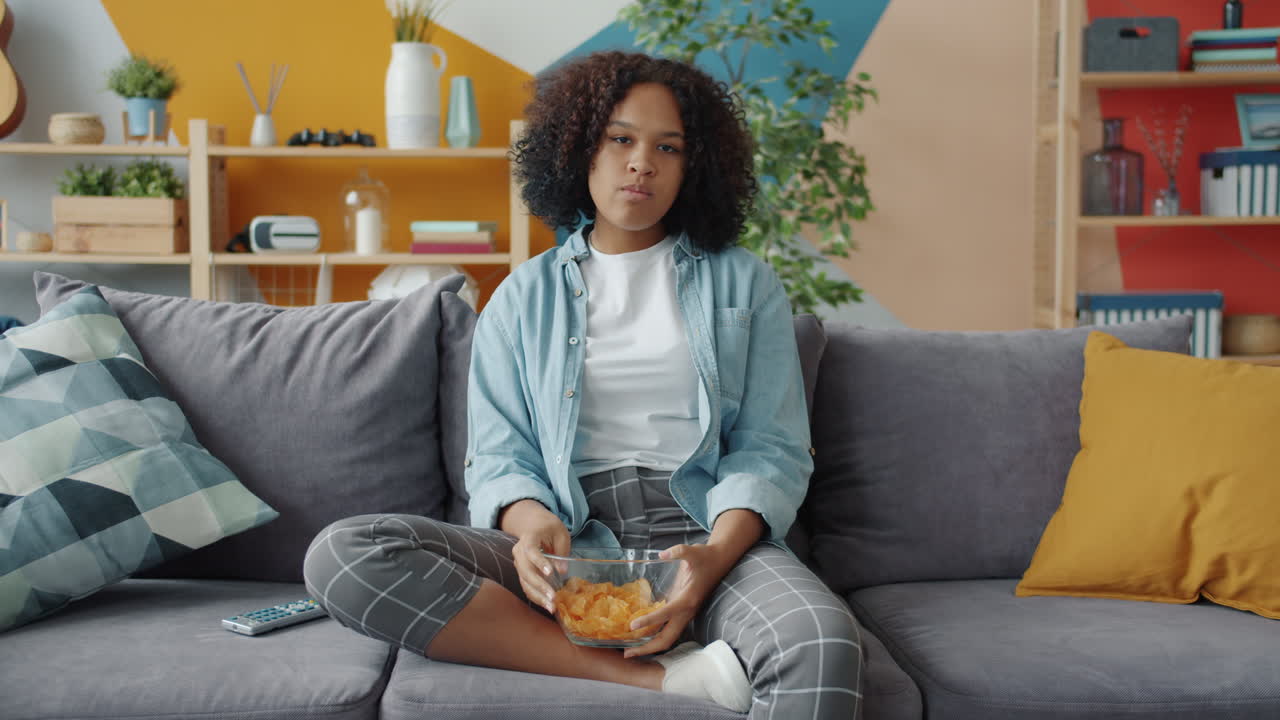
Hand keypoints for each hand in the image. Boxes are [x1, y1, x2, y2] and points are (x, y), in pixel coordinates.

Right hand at [501, 500, 570, 613]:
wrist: (534, 525)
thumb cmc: (550, 528)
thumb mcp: (561, 534)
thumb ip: (561, 551)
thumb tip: (562, 571)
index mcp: (529, 538)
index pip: (531, 550)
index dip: (539, 562)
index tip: (550, 572)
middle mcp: (519, 551)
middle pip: (526, 570)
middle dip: (539, 585)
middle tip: (553, 597)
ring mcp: (518, 563)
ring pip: (524, 582)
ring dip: (538, 596)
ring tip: (552, 607)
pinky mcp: (522, 572)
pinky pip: (526, 586)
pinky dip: (536, 597)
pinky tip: (548, 606)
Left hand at [622, 543, 734, 657]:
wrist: (719, 561)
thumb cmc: (705, 557)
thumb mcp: (693, 551)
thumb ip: (678, 552)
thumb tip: (662, 554)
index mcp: (687, 599)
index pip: (665, 614)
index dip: (649, 621)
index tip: (632, 626)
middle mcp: (686, 611)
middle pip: (667, 638)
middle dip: (647, 648)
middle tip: (626, 653)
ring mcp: (684, 614)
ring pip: (668, 637)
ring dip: (650, 646)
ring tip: (629, 651)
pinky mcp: (682, 612)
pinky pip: (668, 629)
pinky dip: (654, 636)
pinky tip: (640, 636)